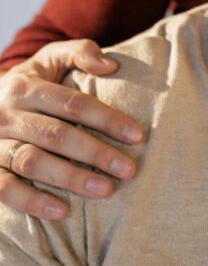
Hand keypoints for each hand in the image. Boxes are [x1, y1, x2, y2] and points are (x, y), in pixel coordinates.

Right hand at [0, 40, 143, 218]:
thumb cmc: (32, 84)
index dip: (106, 119)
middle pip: (55, 134)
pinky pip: (5, 190)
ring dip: (70, 178)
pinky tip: (62, 212)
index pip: (71, 103)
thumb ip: (80, 53)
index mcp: (24, 86)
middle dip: (95, 152)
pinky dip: (32, 201)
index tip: (137, 136)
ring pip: (32, 162)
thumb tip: (111, 66)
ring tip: (105, 189)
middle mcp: (5, 115)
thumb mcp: (50, 60)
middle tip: (128, 169)